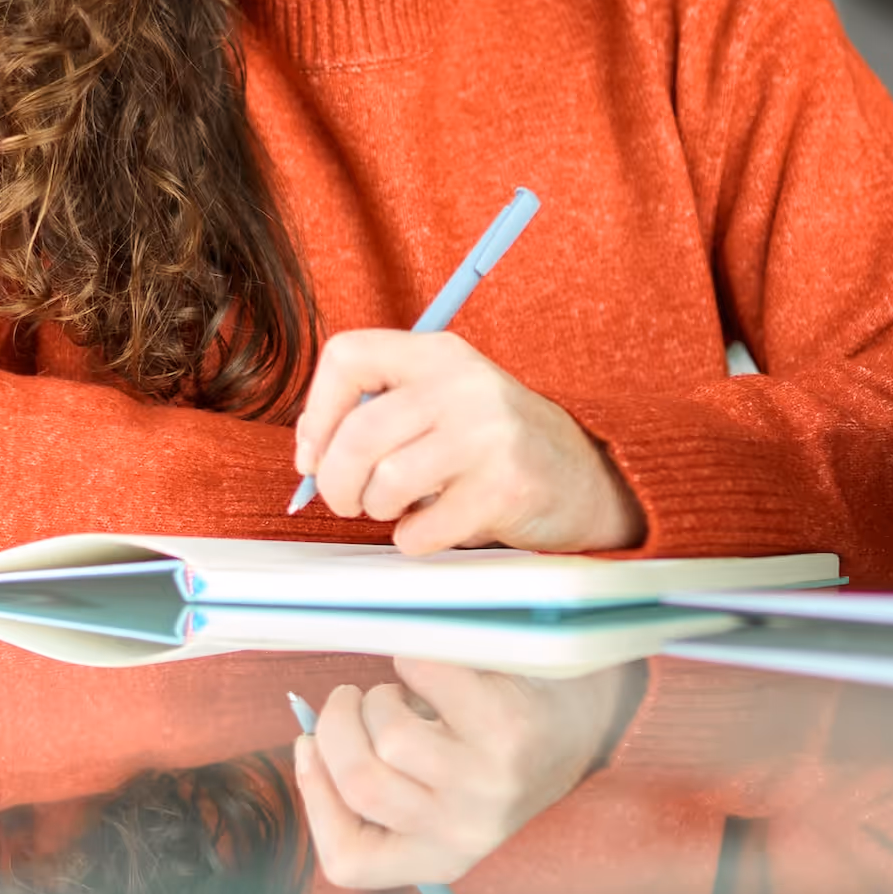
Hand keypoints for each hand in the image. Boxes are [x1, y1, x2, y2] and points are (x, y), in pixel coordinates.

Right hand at [292, 659, 640, 887]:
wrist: (582, 718)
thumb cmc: (494, 750)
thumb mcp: (440, 795)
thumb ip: (382, 787)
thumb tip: (311, 746)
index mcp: (439, 858)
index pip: (348, 862)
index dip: (313, 799)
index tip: (307, 748)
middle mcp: (465, 831)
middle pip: (358, 782)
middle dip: (335, 726)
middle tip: (347, 699)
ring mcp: (489, 783)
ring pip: (387, 734)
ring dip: (378, 696)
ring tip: (401, 690)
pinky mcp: (507, 730)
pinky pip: (423, 677)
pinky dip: (414, 659)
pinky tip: (433, 667)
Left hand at [293, 329, 645, 554]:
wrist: (582, 476)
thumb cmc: (491, 444)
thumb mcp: (441, 400)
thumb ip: (379, 410)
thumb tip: (309, 453)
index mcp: (438, 353)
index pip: (347, 356)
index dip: (315, 412)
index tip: (315, 453)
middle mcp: (463, 384)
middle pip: (358, 432)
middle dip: (336, 482)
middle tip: (347, 501)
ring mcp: (487, 434)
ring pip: (386, 481)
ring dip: (378, 509)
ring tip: (398, 509)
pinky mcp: (505, 488)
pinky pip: (422, 529)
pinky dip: (414, 540)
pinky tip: (433, 527)